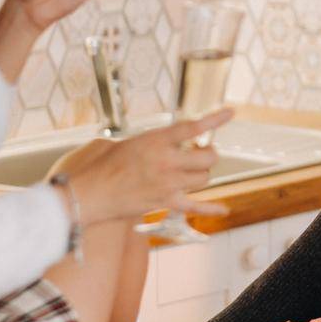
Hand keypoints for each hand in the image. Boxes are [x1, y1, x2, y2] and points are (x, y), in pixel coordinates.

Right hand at [60, 108, 234, 224]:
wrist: (90, 193)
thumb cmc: (105, 166)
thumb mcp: (130, 142)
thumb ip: (155, 141)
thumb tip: (170, 141)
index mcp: (156, 141)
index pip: (193, 127)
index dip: (214, 120)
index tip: (230, 113)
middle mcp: (166, 161)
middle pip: (207, 157)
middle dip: (208, 153)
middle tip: (199, 152)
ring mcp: (168, 184)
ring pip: (204, 178)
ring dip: (202, 174)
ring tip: (192, 172)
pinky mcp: (165, 203)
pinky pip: (196, 206)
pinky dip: (212, 208)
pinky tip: (224, 208)